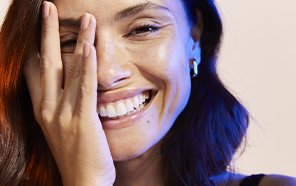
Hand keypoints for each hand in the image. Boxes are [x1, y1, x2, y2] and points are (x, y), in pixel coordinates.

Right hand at [23, 2, 114, 184]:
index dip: (35, 46)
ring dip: (77, 40)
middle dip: (47, 33)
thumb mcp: (62, 128)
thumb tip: (68, 87)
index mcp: (42, 110)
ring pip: (68, 69)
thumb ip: (62, 106)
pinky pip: (84, 87)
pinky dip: (86, 65)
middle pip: (45, 62)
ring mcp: (62, 114)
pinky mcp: (82, 120)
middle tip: (48, 8)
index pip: (33, 71)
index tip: (39, 28)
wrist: (82, 183)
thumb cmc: (75, 156)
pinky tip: (89, 47)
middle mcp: (47, 108)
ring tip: (85, 17)